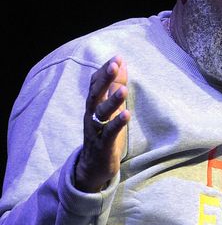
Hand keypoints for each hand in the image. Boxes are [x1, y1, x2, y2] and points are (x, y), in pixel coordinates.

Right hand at [75, 55, 130, 191]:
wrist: (94, 166)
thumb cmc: (105, 132)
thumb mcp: (111, 108)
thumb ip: (115, 87)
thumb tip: (121, 64)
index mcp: (93, 105)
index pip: (96, 84)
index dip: (105, 71)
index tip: (117, 58)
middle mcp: (91, 115)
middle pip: (95, 94)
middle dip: (104, 79)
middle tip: (114, 65)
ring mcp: (95, 130)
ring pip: (101, 113)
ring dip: (111, 100)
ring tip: (122, 90)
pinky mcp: (103, 145)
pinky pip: (109, 132)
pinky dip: (117, 123)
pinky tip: (126, 114)